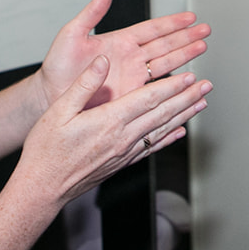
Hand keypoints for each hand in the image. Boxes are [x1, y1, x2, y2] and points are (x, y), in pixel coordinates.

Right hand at [15, 56, 211, 209]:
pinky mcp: (121, 164)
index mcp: (109, 121)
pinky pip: (151, 149)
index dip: (171, 87)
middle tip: (206, 86)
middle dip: (186, 98)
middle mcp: (122, 138)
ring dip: (184, 115)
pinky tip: (179, 132)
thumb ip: (85, 84)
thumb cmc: (46, 150)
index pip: (148, 100)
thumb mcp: (59, 110)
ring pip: (161, 130)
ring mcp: (123, 153)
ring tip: (201, 104)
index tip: (189, 76)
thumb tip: (103, 61)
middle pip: (162, 114)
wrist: (42, 188)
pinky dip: (168, 139)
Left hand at [37, 0, 209, 111]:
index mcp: (119, 41)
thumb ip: (92, 13)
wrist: (51, 98)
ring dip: (185, 56)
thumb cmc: (57, 68)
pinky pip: (157, 89)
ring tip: (203, 48)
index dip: (171, 22)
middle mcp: (130, 59)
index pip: (152, 29)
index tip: (190, 17)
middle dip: (187, 37)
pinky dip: (173, 85)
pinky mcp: (131, 97)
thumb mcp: (71, 34)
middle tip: (206, 30)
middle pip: (165, 45)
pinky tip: (187, 80)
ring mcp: (132, 78)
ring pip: (166, 65)